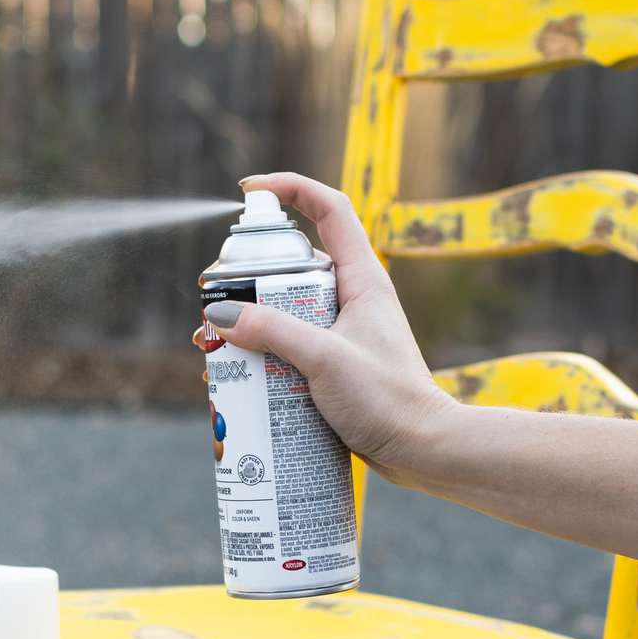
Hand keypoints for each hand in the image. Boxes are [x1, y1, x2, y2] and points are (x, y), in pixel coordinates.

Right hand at [194, 172, 455, 479]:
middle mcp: (351, 298)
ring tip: (216, 349)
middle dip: (247, 279)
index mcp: (362, 279)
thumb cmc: (388, 401)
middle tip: (215, 301)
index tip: (249, 191)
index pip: (329, 209)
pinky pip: (287, 348)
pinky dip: (259, 357)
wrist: (422, 450)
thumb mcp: (325, 361)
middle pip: (290, 266)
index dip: (291, 188)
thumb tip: (221, 315)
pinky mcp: (332, 365)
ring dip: (247, 326)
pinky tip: (236, 380)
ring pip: (283, 311)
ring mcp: (341, 332)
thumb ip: (273, 333)